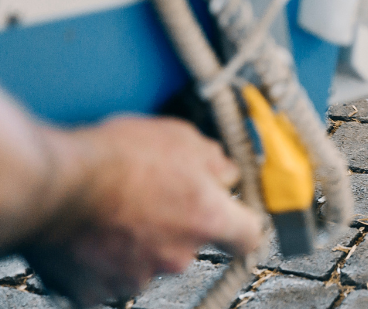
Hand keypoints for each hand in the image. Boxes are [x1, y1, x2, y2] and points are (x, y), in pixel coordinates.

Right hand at [20, 115, 261, 307]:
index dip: (242, 226)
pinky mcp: (95, 292)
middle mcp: (177, 256)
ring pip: (148, 262)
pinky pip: (109, 277)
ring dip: (139, 244)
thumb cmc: (118, 156)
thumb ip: (213, 160)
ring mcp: (135, 277)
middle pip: (190, 246)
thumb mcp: (181, 137)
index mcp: (207, 219)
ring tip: (116, 211)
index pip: (248, 237)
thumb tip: (225, 172)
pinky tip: (93, 232)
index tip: (235, 219)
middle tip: (151, 197)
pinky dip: (103, 260)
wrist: (57, 182)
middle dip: (177, 226)